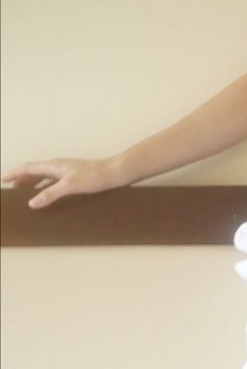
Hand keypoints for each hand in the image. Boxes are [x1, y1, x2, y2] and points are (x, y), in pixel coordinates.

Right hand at [0, 157, 122, 208]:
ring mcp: (66, 170)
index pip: (28, 168)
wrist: (114, 172)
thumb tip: (32, 202)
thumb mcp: (69, 186)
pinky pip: (53, 180)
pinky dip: (45, 186)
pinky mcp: (74, 176)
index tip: (3, 179)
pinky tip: (48, 193)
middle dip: (21, 178)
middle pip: (34, 171)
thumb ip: (50, 194)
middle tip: (11, 187)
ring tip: (25, 191)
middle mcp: (58, 166)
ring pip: (43, 175)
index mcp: (53, 166)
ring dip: (32, 182)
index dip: (15, 174)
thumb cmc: (94, 176)